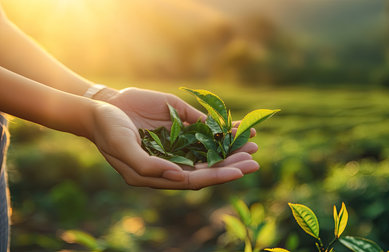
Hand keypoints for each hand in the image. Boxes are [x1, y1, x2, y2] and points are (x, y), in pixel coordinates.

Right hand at [89, 101, 258, 189]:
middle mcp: (172, 161)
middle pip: (207, 167)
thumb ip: (148, 166)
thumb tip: (179, 177)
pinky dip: (220, 129)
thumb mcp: (123, 148)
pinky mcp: (177, 126)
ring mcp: (176, 144)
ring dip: (230, 147)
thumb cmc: (108, 130)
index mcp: (159, 173)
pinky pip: (203, 130)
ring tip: (253, 142)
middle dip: (232, 163)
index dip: (218, 176)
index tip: (240, 171)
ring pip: (209, 150)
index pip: (194, 179)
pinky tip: (237, 127)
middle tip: (254, 159)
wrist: (101, 108)